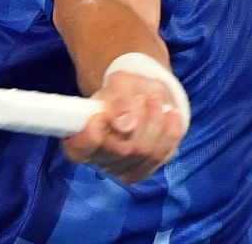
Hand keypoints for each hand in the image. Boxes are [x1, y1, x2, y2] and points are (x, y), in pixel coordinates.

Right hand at [61, 70, 185, 182]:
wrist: (143, 95)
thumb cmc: (124, 89)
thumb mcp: (119, 83)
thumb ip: (118, 100)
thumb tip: (125, 125)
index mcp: (82, 138)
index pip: (79, 149)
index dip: (90, 136)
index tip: (101, 116)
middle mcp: (99, 159)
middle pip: (120, 150)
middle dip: (137, 120)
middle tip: (141, 98)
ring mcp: (123, 167)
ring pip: (144, 153)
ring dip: (155, 123)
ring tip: (156, 100)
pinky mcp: (146, 168)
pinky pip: (163, 155)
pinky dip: (170, 133)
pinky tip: (172, 115)